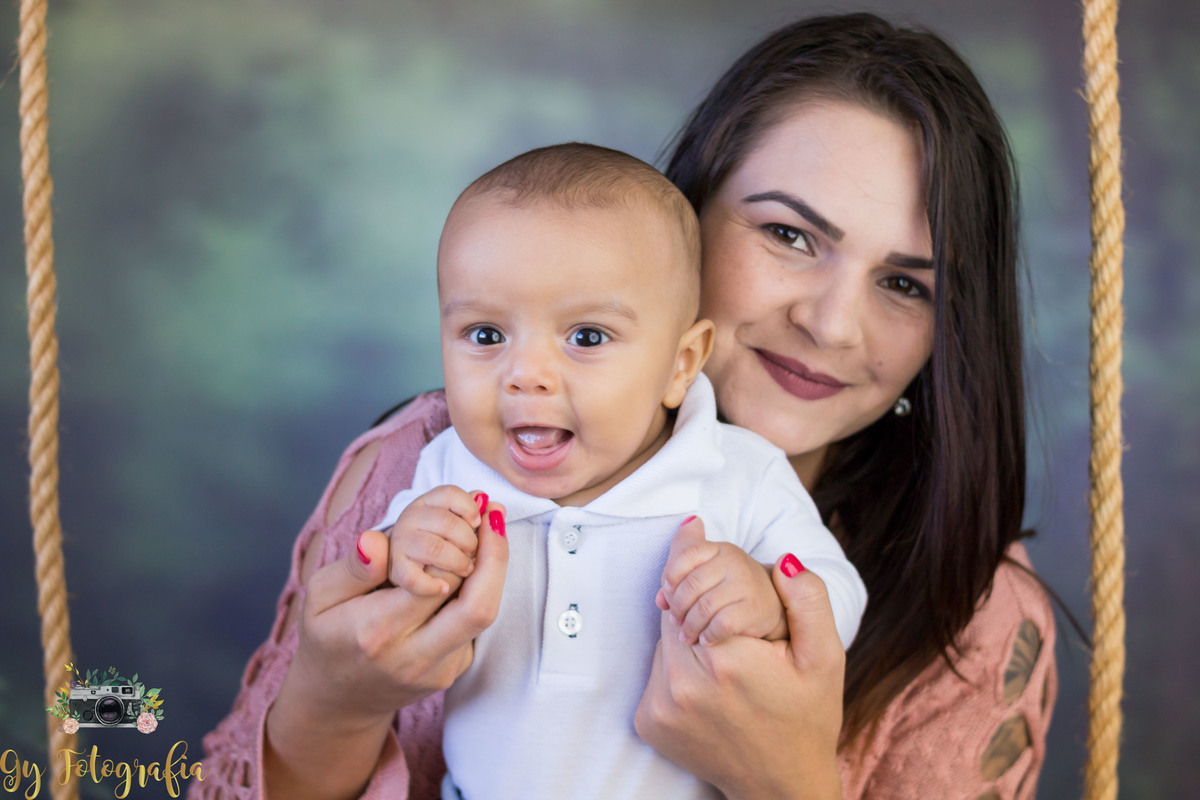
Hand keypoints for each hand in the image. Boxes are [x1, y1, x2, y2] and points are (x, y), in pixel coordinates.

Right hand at [264, 500, 507, 798]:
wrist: (339, 700)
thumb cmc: (328, 637)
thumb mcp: (320, 597)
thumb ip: (352, 568)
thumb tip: (376, 540)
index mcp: (377, 632)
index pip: (433, 583)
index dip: (457, 545)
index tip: (469, 511)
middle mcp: (414, 657)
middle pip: (477, 605)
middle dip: (493, 554)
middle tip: (493, 512)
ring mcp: (440, 669)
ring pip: (485, 613)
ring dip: (494, 567)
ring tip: (490, 527)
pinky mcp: (455, 670)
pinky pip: (477, 623)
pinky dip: (481, 587)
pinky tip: (473, 560)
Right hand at [386, 486, 487, 596]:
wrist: (395, 573)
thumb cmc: (436, 542)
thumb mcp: (450, 522)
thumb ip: (469, 510)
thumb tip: (485, 499)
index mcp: (426, 503)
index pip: (449, 493)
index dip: (469, 507)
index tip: (477, 523)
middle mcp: (409, 519)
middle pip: (447, 521)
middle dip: (469, 540)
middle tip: (474, 553)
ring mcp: (400, 545)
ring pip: (435, 547)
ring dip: (458, 561)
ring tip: (466, 570)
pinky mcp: (395, 572)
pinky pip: (413, 579)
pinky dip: (432, 585)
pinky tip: (444, 588)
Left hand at [635, 517, 844, 799]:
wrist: (780, 786)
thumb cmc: (807, 718)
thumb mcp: (825, 658)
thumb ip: (808, 600)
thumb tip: (782, 560)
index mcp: (728, 658)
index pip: (694, 587)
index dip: (707, 579)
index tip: (724, 584)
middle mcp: (685, 682)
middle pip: (675, 611)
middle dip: (697, 608)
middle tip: (731, 630)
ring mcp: (661, 705)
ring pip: (663, 640)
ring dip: (686, 638)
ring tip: (724, 659)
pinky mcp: (648, 722)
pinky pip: (656, 673)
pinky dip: (677, 669)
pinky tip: (709, 686)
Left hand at [656, 516, 785, 644]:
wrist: (773, 603)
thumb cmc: (730, 588)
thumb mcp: (707, 572)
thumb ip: (679, 577)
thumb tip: (658, 599)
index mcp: (718, 549)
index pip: (686, 554)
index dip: (670, 576)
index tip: (666, 595)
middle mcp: (733, 561)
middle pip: (692, 584)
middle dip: (677, 607)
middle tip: (675, 622)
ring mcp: (745, 584)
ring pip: (704, 607)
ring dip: (690, 626)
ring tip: (686, 636)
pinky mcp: (753, 608)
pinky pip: (721, 624)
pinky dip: (708, 635)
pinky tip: (705, 640)